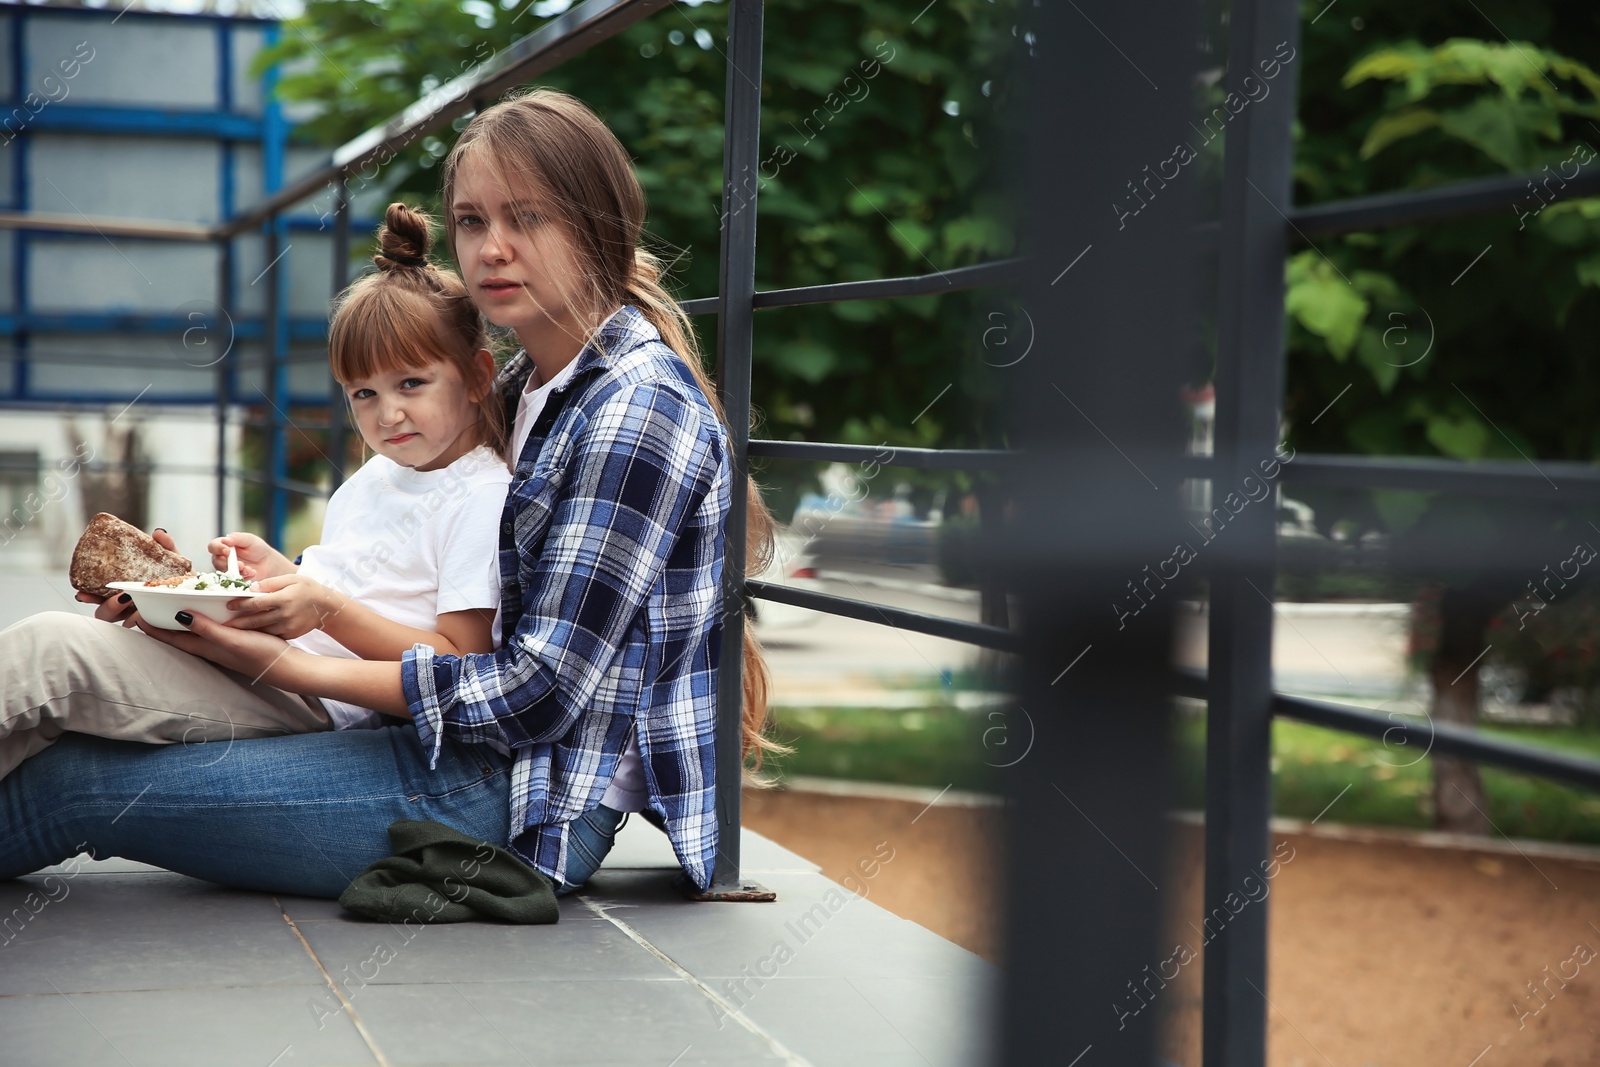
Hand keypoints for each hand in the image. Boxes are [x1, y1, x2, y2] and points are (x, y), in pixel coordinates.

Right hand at [74, 528, 177, 626]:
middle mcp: (130, 609)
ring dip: (126, 614)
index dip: (88, 596)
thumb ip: (167, 548)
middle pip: (105, 614)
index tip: (80, 593)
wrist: (204, 594)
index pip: (100, 596)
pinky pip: (146, 629)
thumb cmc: (183, 577)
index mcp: (125, 592)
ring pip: (123, 623)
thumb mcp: (175, 561)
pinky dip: (143, 621)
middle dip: (106, 607)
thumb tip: (158, 533)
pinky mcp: (158, 627)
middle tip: (120, 595)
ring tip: (132, 601)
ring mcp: (142, 619)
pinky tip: (144, 615)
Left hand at [137, 610, 303, 687]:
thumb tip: (180, 615)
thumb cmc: (260, 654)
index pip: (170, 636)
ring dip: (179, 618)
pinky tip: (205, 609)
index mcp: (204, 646)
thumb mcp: (233, 639)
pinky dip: (200, 617)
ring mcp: (220, 643)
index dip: (152, 626)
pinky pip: (208, 626)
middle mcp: (208, 646)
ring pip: (192, 630)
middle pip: (177, 633)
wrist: (286, 666)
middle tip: (148, 605)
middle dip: (161, 621)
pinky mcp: (232, 639)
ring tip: (169, 604)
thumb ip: (208, 628)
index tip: (135, 612)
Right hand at [208, 531, 292, 580]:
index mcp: (223, 546)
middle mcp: (222, 559)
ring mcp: (227, 570)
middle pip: (216, 561)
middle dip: (227, 563)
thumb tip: (225, 540)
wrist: (269, 562)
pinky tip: (252, 573)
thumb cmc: (257, 548)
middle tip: (240, 564)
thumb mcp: (249, 539)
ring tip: (248, 569)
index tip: (227, 551)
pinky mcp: (233, 580)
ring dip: (236, 571)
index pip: (213, 546)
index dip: (217, 548)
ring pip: (225, 572)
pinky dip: (244, 577)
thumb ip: (237, 538)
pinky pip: (234, 580)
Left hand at [225, 574, 341, 639]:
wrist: (327, 607)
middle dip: (237, 622)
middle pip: (255, 620)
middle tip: (222, 623)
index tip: (229, 605)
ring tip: (231, 629)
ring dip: (246, 631)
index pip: (256, 603)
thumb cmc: (308, 589)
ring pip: (261, 630)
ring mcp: (288, 627)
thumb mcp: (291, 579)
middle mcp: (285, 615)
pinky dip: (259, 635)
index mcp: (284, 599)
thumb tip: (251, 588)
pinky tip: (250, 634)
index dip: (240, 604)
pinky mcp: (290, 634)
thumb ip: (270, 583)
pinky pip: (271, 635)